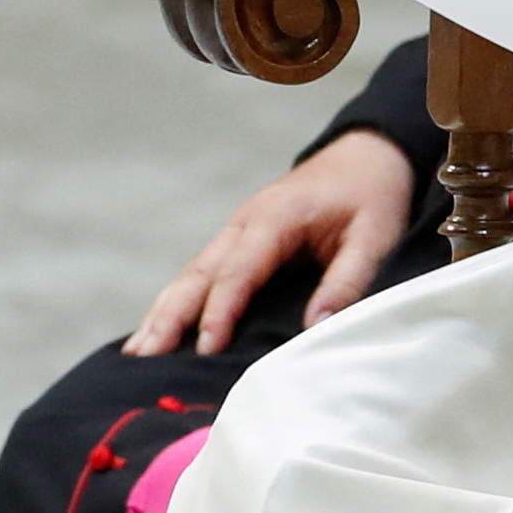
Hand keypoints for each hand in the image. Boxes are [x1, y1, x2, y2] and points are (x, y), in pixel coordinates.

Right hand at [123, 128, 414, 355]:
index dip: (220, 312)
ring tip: (137, 352)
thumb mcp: (375, 236)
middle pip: (199, 273)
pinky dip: (178, 301)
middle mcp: (246, 221)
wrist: (370, 154)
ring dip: (164, 311)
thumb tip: (315, 328)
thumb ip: (347, 281)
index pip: (238, 271)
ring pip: (193, 273)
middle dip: (170, 315)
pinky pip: (203, 273)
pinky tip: (159, 328)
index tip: (206, 350)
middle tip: (143, 357)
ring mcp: (238, 229)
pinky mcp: (241, 239)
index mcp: (276, 217)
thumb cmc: (373, 195)